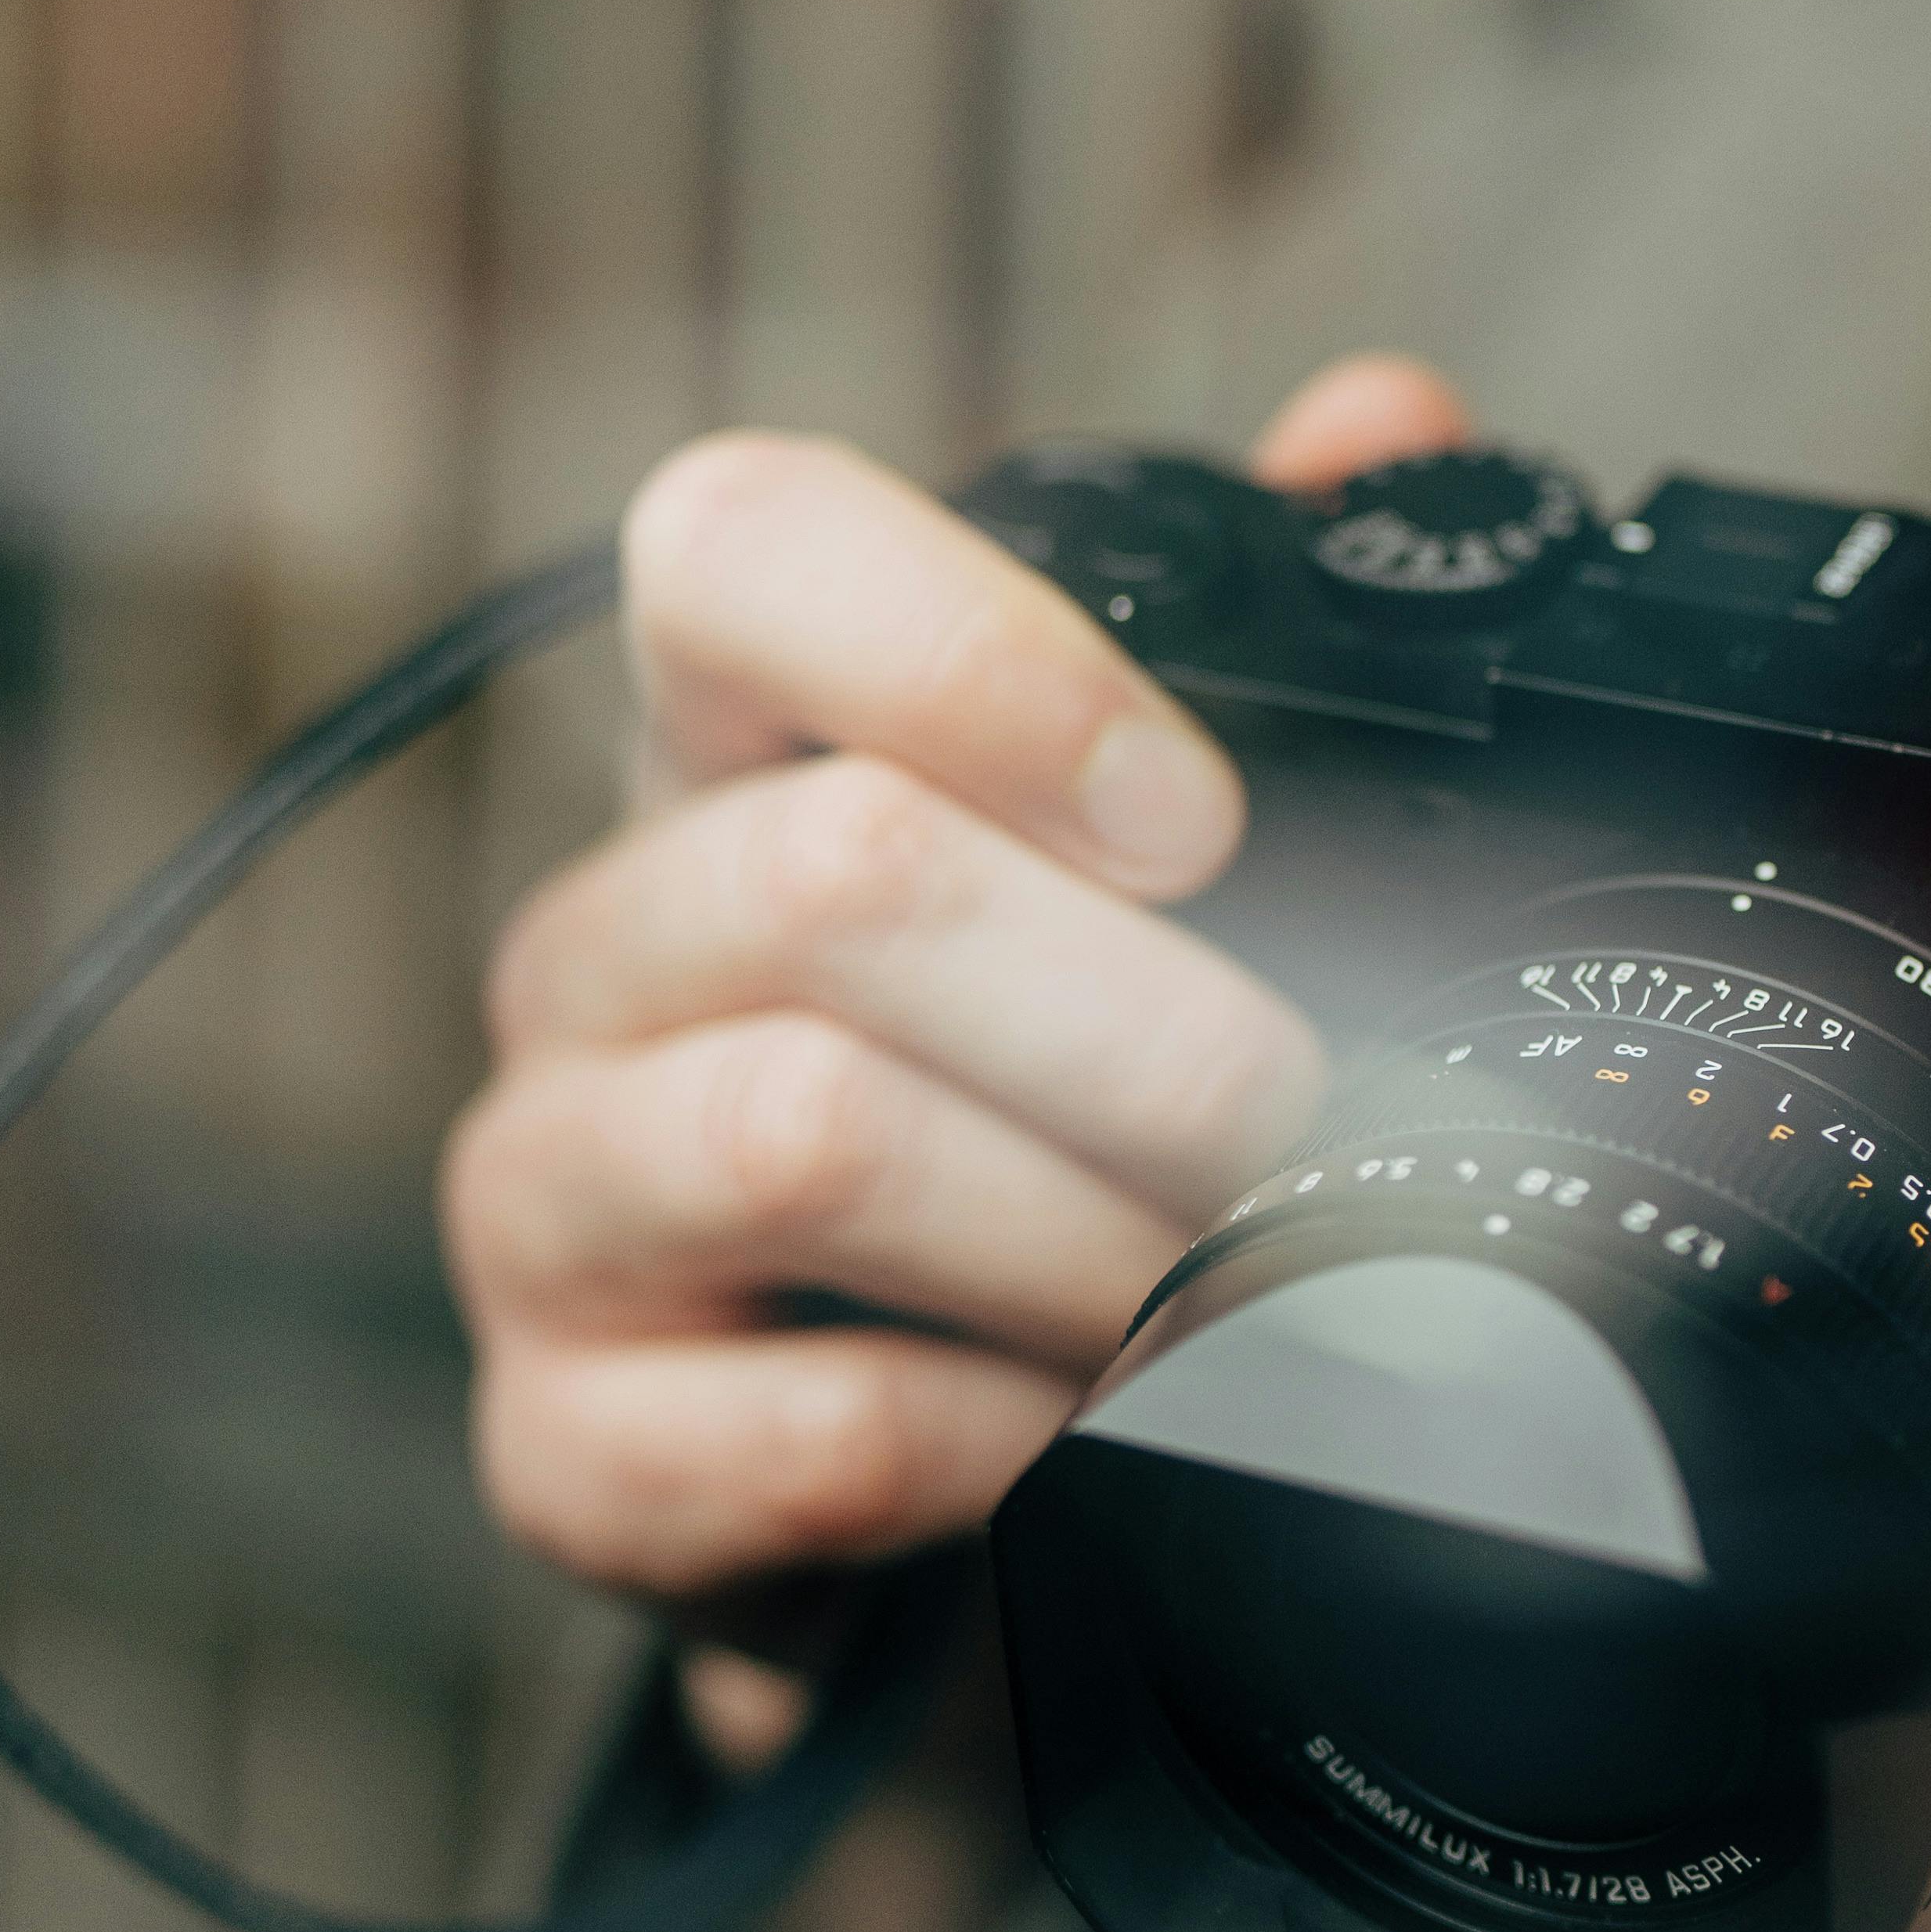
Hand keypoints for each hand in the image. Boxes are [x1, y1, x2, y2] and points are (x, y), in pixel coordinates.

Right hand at [440, 360, 1473, 1621]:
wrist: (941, 1506)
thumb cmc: (1045, 1134)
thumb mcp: (1154, 888)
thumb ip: (1271, 639)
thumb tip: (1382, 425)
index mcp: (730, 759)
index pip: (735, 547)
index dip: (972, 651)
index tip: (1200, 815)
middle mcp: (602, 949)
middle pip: (835, 874)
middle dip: (1146, 1021)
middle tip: (1315, 1121)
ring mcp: (549, 1199)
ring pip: (803, 1130)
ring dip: (1081, 1230)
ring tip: (1233, 1291)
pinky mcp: (568, 1449)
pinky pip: (793, 1420)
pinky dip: (999, 1443)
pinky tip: (1092, 1445)